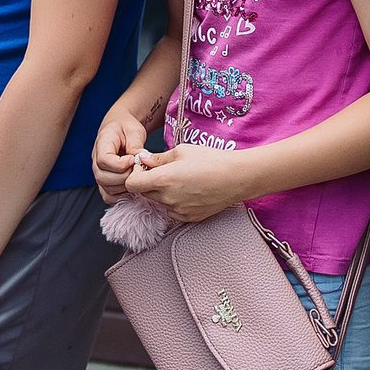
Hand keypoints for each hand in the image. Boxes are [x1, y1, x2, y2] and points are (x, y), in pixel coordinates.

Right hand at [91, 109, 150, 203]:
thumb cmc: (126, 127)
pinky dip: (121, 196)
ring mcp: (100, 172)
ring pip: (106, 189)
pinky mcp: (105, 181)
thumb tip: (142, 158)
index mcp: (102, 144)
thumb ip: (136, 144)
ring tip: (135, 175)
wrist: (121, 127)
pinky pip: (108, 196)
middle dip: (124, 177)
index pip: (104, 160)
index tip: (133, 160)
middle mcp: (96, 160)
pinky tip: (131, 186)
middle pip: (102, 177)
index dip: (120, 164)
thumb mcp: (133, 130)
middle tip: (137, 169)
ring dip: (124, 187)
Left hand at [123, 144, 255, 223]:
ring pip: (158, 202)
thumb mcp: (182, 151)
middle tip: (163, 171)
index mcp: (163, 180)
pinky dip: (174, 202)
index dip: (135, 174)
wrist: (237, 178)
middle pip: (144, 194)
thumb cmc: (211, 160)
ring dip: (161, 192)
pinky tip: (189, 190)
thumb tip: (143, 160)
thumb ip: (158, 158)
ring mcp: (178, 211)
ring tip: (180, 180)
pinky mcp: (188, 218)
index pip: (132, 184)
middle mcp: (167, 199)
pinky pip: (172, 210)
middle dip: (148, 182)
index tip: (145, 167)